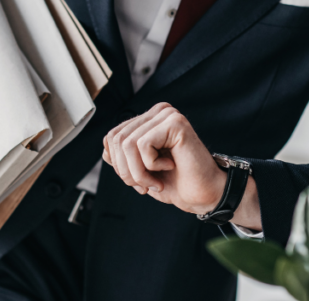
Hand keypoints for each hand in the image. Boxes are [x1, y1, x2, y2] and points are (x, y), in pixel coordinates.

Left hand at [101, 103, 223, 213]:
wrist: (203, 195)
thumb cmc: (176, 182)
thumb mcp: (139, 169)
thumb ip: (122, 156)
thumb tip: (105, 150)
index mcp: (149, 119)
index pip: (111, 136)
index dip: (118, 164)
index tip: (138, 180)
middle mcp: (158, 112)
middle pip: (116, 139)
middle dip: (126, 170)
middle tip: (145, 185)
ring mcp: (167, 115)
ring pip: (127, 143)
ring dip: (138, 172)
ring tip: (155, 182)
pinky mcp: (175, 123)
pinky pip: (142, 145)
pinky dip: (151, 166)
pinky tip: (170, 167)